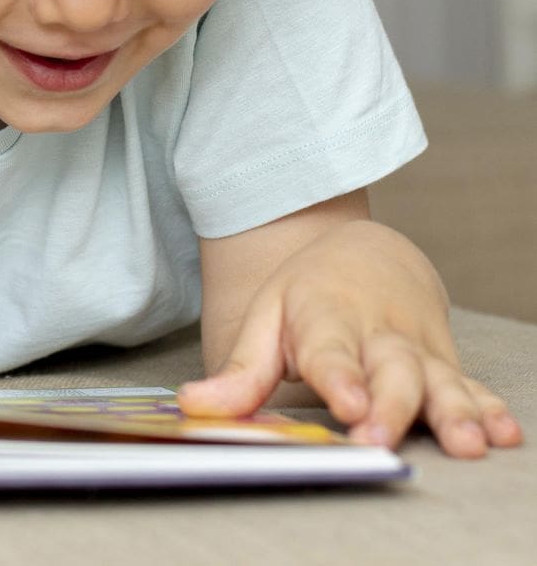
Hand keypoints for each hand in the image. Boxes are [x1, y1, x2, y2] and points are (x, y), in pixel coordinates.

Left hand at [179, 220, 522, 457]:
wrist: (367, 254)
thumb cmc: (309, 294)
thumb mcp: (266, 319)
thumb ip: (241, 370)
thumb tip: (194, 404)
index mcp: (326, 319)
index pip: (330, 351)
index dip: (339, 377)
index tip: (346, 403)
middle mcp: (378, 334)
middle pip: (391, 371)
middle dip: (390, 404)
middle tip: (382, 435)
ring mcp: (418, 349)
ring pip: (440, 381)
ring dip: (455, 412)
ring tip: (467, 442)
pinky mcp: (446, 363)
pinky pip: (471, 385)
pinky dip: (489, 407)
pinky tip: (501, 432)